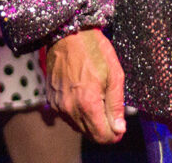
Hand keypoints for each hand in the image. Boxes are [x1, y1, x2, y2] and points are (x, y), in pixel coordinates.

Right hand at [46, 28, 126, 142]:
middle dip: (103, 128)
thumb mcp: (114, 74)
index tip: (120, 125)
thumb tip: (119, 129)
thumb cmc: (94, 51)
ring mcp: (58, 106)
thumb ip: (116, 104)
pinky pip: (68, 117)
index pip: (102, 136)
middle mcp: (70, 109)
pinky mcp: (52, 101)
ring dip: (90, 120)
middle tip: (111, 110)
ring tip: (98, 98)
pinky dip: (78, 112)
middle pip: (90, 135)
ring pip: (78, 127)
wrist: (68, 35)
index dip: (114, 134)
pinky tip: (84, 95)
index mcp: (87, 103)